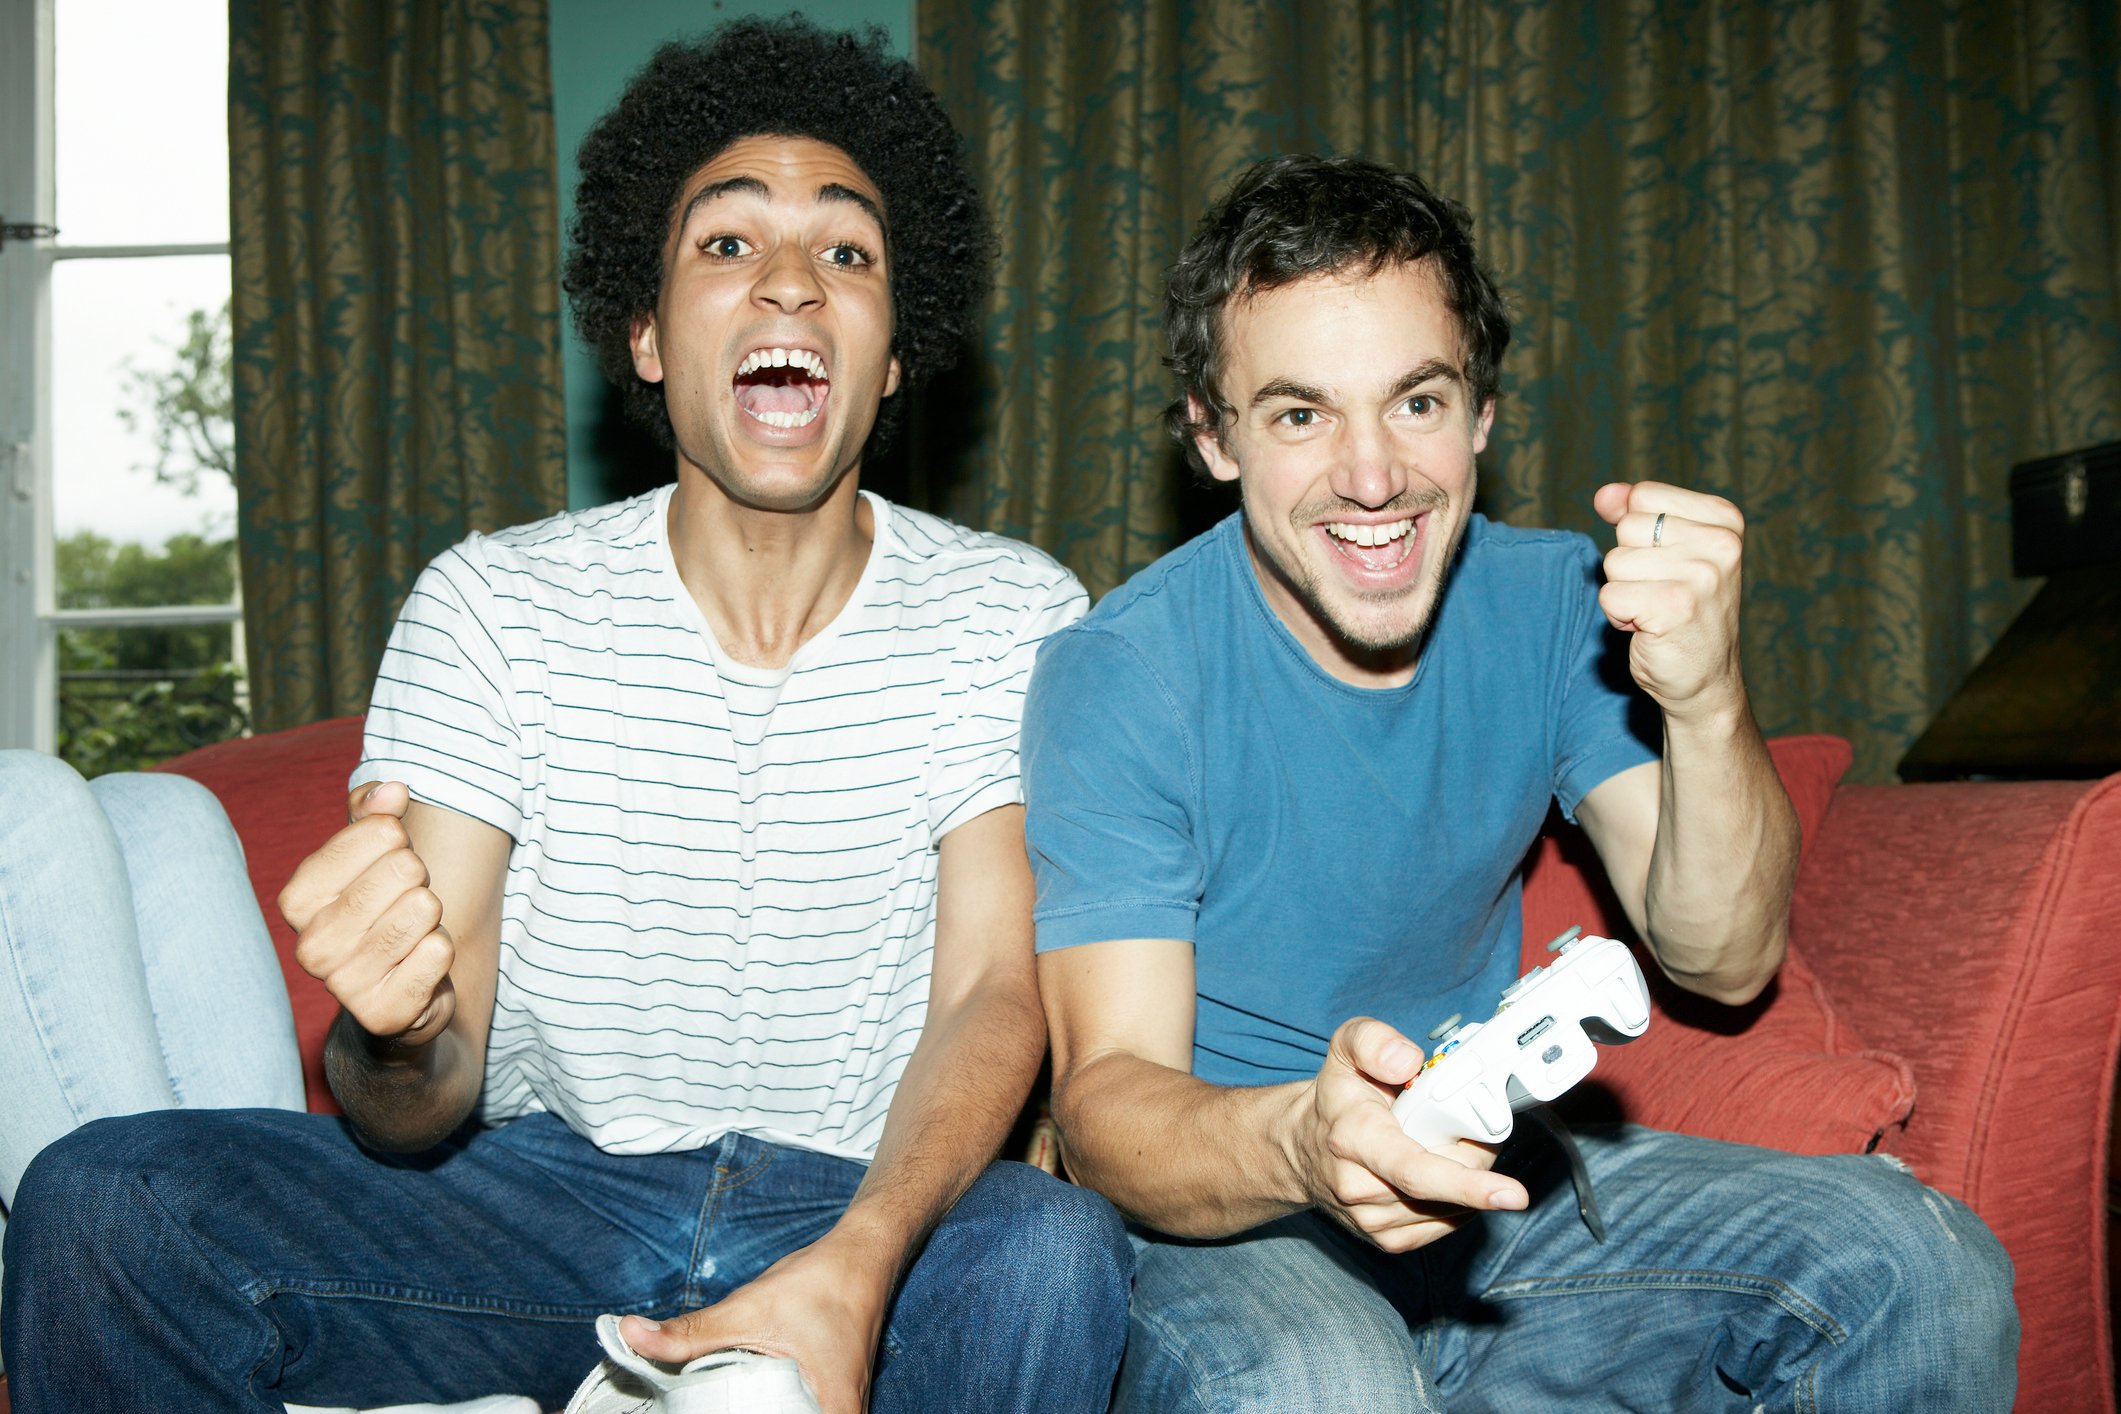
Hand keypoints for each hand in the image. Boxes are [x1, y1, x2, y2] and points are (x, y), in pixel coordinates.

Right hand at [278, 781, 456, 1045]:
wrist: (400, 994)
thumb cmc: (382, 911)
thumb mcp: (372, 856)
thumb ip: (375, 815)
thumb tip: (392, 791)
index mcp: (298, 898)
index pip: (380, 832)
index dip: (401, 841)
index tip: (391, 864)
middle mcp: (311, 944)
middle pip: (406, 869)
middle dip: (420, 881)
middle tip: (405, 904)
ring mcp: (343, 984)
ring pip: (424, 910)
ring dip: (431, 919)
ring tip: (411, 935)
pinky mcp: (381, 1014)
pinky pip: (439, 953)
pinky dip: (441, 953)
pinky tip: (420, 966)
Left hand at [619, 1234, 890, 1413]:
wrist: (863, 1255)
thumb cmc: (820, 1284)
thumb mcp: (749, 1310)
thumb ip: (690, 1333)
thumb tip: (630, 1335)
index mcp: (832, 1412)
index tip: (719, 1410)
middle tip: (705, 1405)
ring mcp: (841, 1409)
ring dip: (752, 1410)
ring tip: (717, 1401)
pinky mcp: (833, 1397)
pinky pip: (799, 1413)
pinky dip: (768, 1407)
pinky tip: (738, 1398)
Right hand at [1287, 1018, 1527, 1252]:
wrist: (1299, 1148)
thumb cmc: (1336, 1098)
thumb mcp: (1345, 1047)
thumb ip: (1373, 1041)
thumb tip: (1409, 1061)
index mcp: (1353, 1138)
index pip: (1415, 1170)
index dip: (1467, 1183)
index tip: (1513, 1193)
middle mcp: (1360, 1188)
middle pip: (1449, 1187)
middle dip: (1475, 1157)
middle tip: (1465, 1124)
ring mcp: (1374, 1221)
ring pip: (1454, 1208)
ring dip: (1467, 1178)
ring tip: (1441, 1143)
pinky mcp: (1388, 1240)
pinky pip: (1447, 1223)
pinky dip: (1457, 1199)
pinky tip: (1440, 1171)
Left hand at [1593, 481, 1747, 722]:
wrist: (1706, 680)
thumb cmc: (1681, 611)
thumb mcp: (1663, 552)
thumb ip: (1633, 514)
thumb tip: (1605, 494)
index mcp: (1724, 519)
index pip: (1643, 496)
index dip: (1638, 534)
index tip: (1668, 565)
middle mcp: (1721, 543)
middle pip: (1627, 528)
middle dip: (1629, 564)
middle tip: (1661, 593)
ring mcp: (1702, 575)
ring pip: (1614, 562)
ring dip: (1624, 592)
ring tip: (1656, 611)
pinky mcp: (1676, 607)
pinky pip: (1610, 595)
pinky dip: (1618, 617)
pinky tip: (1649, 629)